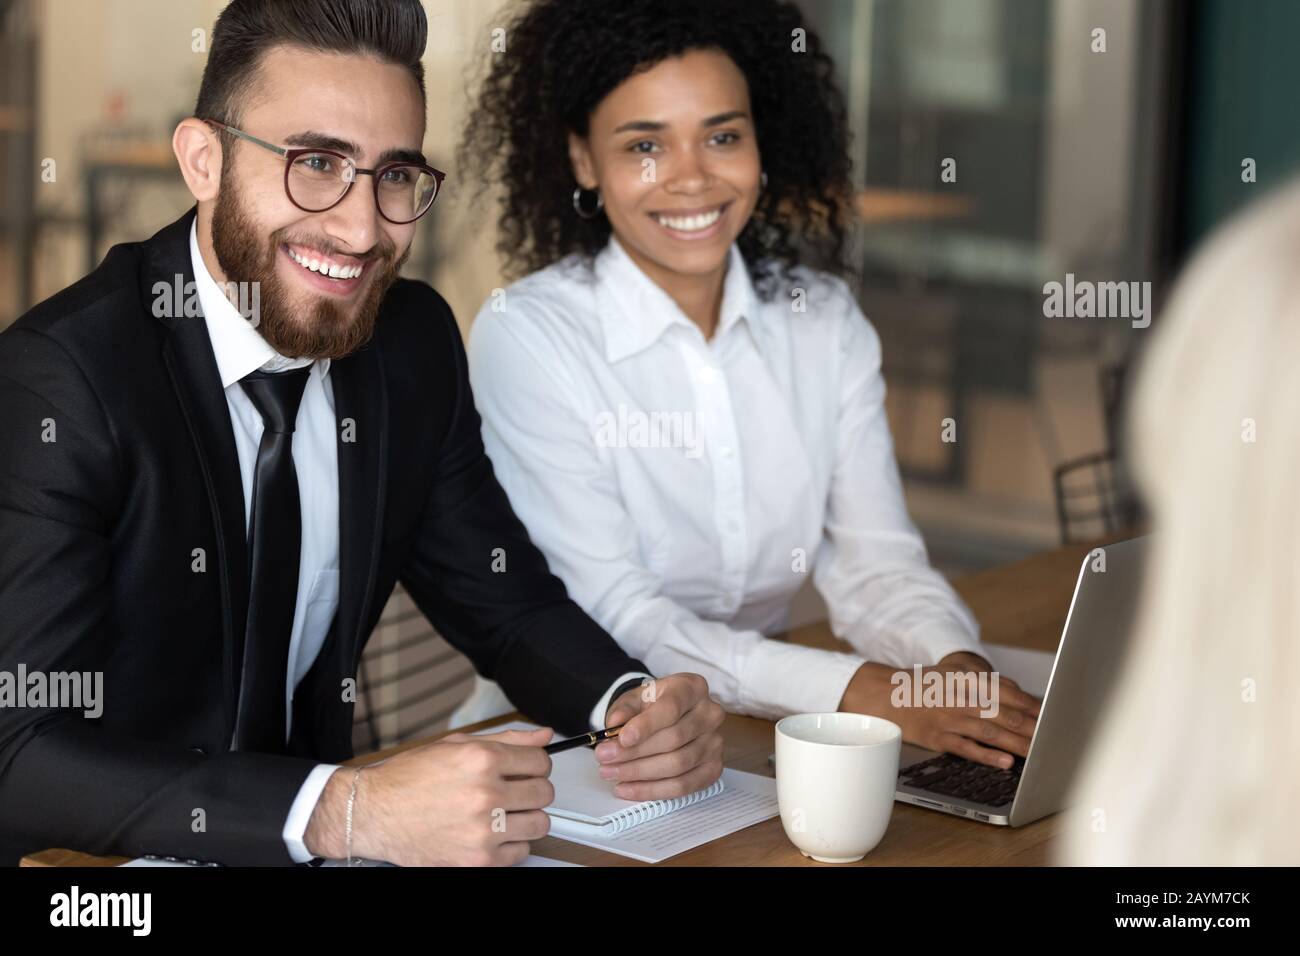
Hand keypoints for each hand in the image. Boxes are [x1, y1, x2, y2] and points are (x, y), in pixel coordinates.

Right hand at [305, 726, 554, 865]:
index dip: (535, 764)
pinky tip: (493, 832)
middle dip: (532, 789)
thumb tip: (543, 736)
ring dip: (526, 817)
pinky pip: (521, 852)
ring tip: (504, 812)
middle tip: (513, 790)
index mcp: (481, 759)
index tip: (526, 769)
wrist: (374, 813)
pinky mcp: (478, 859)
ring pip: (540, 823)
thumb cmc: (409, 779)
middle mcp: (484, 793)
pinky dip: (511, 844)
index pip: (541, 761)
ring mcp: (483, 829)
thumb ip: (506, 739)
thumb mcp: (456, 746)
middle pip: (544, 792)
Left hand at [593, 673, 724, 800]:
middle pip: (673, 739)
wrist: (670, 716)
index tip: (622, 739)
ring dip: (639, 773)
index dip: (646, 726)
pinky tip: (629, 788)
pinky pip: (683, 786)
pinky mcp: (713, 768)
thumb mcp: (634, 699)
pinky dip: (653, 791)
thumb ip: (624, 710)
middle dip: (634, 753)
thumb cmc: (653, 706)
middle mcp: (709, 714)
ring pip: (677, 765)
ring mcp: (715, 743)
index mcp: (691, 688)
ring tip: (611, 773)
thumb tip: (614, 725)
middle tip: (604, 758)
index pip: (671, 708)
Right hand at [839, 653, 1041, 768]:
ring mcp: (948, 718)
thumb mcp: (956, 675)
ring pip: (990, 732)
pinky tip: (1005, 762)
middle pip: (1004, 713)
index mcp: (967, 680)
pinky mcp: (937, 737)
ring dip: (1016, 743)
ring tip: (1037, 753)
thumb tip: (1021, 694)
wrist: (886, 695)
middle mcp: (960, 697)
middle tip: (1054, 739)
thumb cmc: (927, 687)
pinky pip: (966, 748)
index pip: (1008, 694)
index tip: (1052, 718)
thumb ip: (987, 684)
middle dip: (1031, 727)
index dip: (1032, 707)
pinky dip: (987, 755)